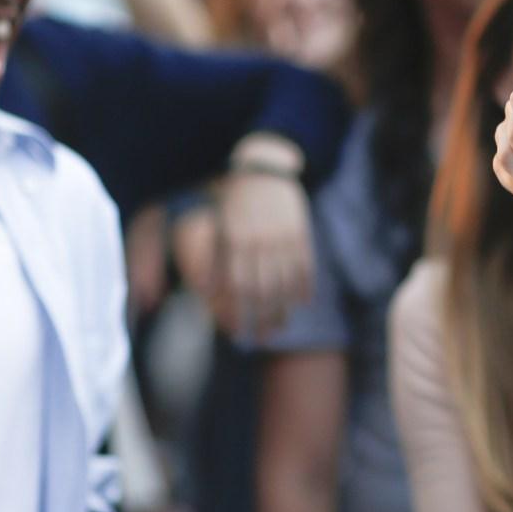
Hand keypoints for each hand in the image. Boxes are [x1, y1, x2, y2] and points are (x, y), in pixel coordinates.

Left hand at [212, 136, 313, 336]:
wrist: (263, 171)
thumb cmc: (235, 203)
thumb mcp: (220, 227)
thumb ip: (216, 259)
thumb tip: (207, 292)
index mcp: (234, 240)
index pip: (236, 286)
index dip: (237, 313)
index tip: (237, 334)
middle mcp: (258, 241)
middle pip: (262, 289)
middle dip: (261, 319)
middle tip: (261, 340)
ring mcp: (282, 236)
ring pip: (284, 280)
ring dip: (284, 308)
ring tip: (281, 327)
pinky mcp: (301, 232)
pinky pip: (305, 264)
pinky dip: (305, 285)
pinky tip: (303, 302)